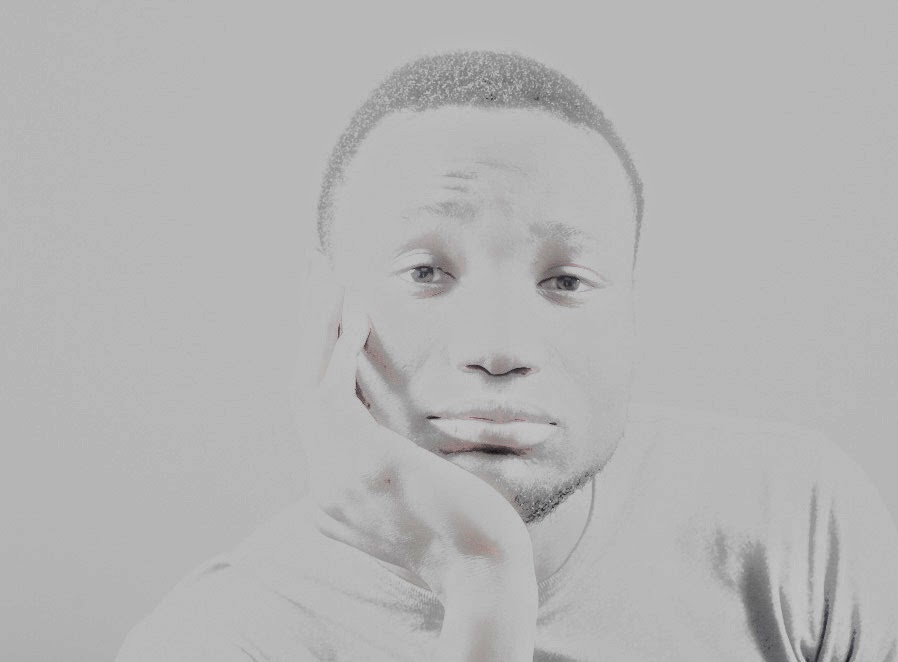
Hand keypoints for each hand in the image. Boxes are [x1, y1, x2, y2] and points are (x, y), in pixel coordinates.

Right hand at [291, 254, 536, 659]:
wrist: (482, 565)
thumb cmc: (466, 527)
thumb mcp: (421, 485)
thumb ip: (400, 458)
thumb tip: (410, 427)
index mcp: (337, 488)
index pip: (315, 411)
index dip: (318, 358)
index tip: (330, 316)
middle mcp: (326, 482)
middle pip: (301, 390)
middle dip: (307, 329)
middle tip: (313, 276)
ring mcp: (338, 475)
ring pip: (309, 383)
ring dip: (319, 325)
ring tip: (328, 277)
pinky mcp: (363, 462)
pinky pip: (336, 392)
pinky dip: (343, 350)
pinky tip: (357, 315)